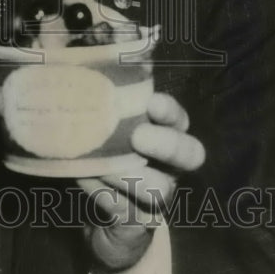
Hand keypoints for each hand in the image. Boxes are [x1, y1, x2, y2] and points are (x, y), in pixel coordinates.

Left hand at [76, 92, 204, 273]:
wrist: (110, 221)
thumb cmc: (108, 159)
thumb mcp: (109, 128)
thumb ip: (109, 98)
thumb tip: (102, 51)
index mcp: (166, 137)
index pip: (179, 120)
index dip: (170, 112)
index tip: (151, 102)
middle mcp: (170, 167)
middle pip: (190, 154)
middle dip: (168, 144)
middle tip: (138, 137)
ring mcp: (158, 198)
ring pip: (158, 188)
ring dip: (128, 174)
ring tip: (103, 165)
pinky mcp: (138, 222)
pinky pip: (125, 209)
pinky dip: (102, 193)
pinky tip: (84, 178)